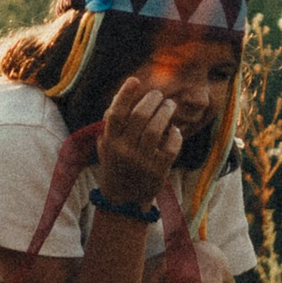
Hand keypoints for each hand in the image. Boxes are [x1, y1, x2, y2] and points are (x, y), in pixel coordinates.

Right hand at [97, 74, 187, 206]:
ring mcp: (141, 161)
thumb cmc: (115, 168)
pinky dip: (175, 136)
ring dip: (165, 113)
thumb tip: (121, 98)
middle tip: (159, 95)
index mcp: (110, 142)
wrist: (123, 201)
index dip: (125, 94)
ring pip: (156, 129)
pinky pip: (170, 147)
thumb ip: (111, 126)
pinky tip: (175, 131)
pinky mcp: (158, 171)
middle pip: (140, 116)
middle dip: (151, 100)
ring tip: (170, 106)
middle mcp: (124, 150)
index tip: (135, 80)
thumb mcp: (106, 147)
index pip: (116, 113)